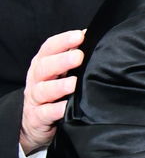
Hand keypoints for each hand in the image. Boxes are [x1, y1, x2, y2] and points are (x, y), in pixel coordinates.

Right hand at [19, 28, 85, 154]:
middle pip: (44, 67)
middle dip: (61, 61)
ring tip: (73, 83)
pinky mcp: (37, 117)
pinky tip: (65, 107)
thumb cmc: (54, 91)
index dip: (63, 41)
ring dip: (58, 86)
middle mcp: (36, 79)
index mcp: (42, 64)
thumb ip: (74, 57)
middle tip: (79, 57)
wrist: (34, 122)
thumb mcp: (61, 72)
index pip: (49, 48)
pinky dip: (55, 110)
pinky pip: (44, 113)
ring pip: (43, 90)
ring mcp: (35, 99)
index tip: (80, 35)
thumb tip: (96, 38)